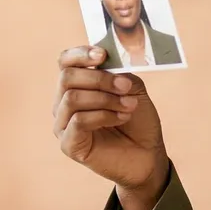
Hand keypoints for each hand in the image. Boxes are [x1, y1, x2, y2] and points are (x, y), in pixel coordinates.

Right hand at [53, 46, 169, 209]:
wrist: (147, 156)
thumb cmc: (138, 121)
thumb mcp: (132, 88)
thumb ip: (118, 72)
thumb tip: (108, 60)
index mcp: (77, 86)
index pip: (65, 62)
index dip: (80, 54)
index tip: (102, 55)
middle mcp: (64, 103)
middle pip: (67, 77)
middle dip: (99, 79)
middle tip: (125, 86)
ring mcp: (63, 125)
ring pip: (72, 98)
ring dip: (105, 98)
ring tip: (129, 105)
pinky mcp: (68, 145)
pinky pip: (77, 121)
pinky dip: (102, 116)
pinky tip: (120, 118)